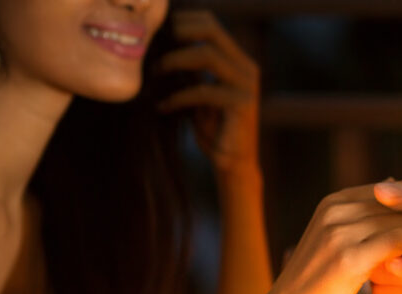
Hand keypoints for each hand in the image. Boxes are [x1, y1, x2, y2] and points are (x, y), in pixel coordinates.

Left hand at [158, 10, 259, 171]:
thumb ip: (191, 71)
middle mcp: (247, 68)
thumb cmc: (213, 129)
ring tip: (155, 73)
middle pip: (212, 32)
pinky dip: (178, 96)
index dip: (183, 21)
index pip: (211, 25)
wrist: (232, 163)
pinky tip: (163, 106)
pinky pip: (204, 91)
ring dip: (175, 61)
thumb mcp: (199, 93)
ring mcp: (247, 86)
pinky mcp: (242, 106)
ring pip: (208, 56)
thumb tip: (160, 47)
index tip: (157, 32)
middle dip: (179, 33)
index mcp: (238, 61)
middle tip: (153, 46)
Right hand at [266, 185, 401, 293]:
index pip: (388, 193)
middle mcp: (335, 210)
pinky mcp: (349, 257)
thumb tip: (386, 199)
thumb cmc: (310, 290)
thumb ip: (355, 225)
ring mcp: (340, 231)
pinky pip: (400, 240)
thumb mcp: (329, 247)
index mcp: (332, 203)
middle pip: (399, 205)